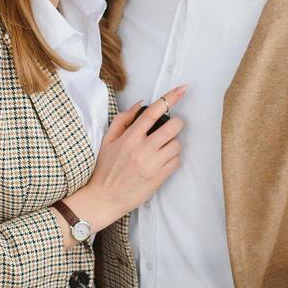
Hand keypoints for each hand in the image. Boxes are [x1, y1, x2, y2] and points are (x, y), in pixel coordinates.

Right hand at [66, 84, 187, 230]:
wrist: (105, 197)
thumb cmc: (105, 168)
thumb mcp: (108, 140)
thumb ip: (123, 120)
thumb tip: (141, 104)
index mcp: (130, 138)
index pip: (153, 112)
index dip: (170, 98)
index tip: (182, 89)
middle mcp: (142, 149)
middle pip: (173, 127)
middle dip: (176, 124)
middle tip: (171, 127)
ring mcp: (152, 164)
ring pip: (177, 145)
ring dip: (173, 143)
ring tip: (161, 149)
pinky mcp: (159, 177)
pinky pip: (176, 161)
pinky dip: (172, 158)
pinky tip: (161, 161)